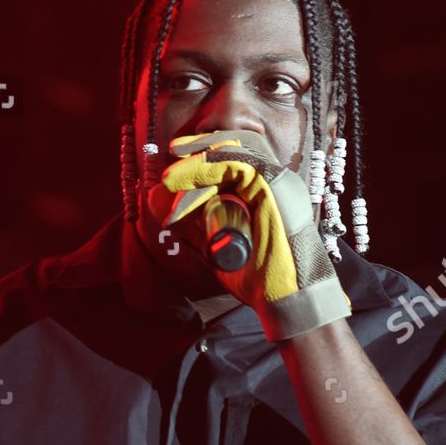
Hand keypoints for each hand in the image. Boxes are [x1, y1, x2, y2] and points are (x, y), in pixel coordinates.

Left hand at [147, 128, 351, 322]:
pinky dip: (207, 168)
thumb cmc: (259, 278)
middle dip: (198, 148)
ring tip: (170, 178)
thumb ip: (191, 226)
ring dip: (197, 162)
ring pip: (232, 153)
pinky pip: (237, 163)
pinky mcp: (274, 183)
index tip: (174, 171)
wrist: (286, 297)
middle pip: (233, 147)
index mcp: (263, 192)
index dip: (203, 158)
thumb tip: (158, 203)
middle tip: (171, 160)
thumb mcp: (215, 246)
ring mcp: (275, 180)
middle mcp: (272, 181)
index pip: (232, 159)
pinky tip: (185, 181)